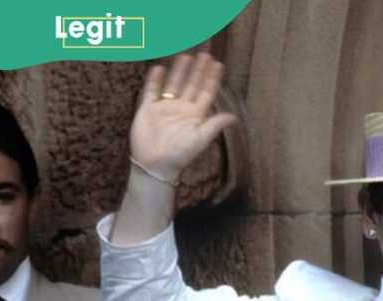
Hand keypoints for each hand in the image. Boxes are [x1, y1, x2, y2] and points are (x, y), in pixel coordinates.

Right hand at [130, 52, 237, 183]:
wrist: (155, 164)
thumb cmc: (180, 154)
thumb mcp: (201, 139)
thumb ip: (215, 125)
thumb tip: (235, 117)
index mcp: (196, 115)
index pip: (206, 92)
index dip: (212, 78)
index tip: (218, 64)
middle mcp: (181, 109)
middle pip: (192, 84)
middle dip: (198, 70)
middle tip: (205, 54)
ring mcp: (165, 107)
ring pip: (174, 84)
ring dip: (180, 71)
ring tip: (186, 56)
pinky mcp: (148, 109)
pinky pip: (151, 91)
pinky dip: (155, 80)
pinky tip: (159, 68)